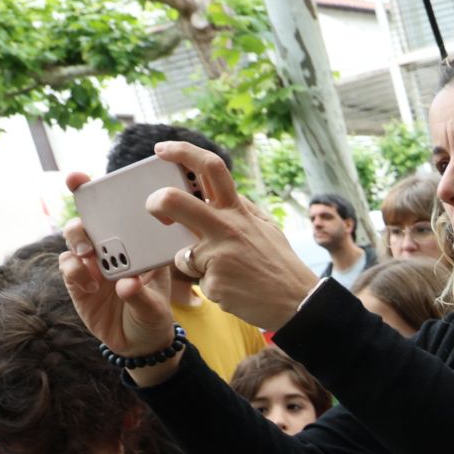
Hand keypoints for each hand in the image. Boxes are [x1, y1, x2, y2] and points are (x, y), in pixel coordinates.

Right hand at [57, 194, 176, 364]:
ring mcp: (92, 263)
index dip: (95, 191)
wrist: (140, 344)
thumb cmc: (155, 316)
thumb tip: (125, 285)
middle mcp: (112, 247)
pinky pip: (68, 266)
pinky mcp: (78, 281)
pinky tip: (90, 285)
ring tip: (90, 260)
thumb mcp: (157, 307)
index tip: (79, 178)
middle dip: (80, 217)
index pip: (115, 211)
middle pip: (87, 220)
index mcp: (136, 243)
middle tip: (88, 234)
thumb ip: (141, 295)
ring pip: (74, 240)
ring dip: (78, 244)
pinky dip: (74, 270)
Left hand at [131, 141, 320, 331]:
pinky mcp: (214, 282)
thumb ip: (243, 209)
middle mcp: (226, 227)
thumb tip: (219, 193)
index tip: (161, 151)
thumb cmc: (281, 266)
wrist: (298, 303)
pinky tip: (234, 289)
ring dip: (195, 264)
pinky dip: (211, 286)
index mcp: (239, 211)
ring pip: (182, 253)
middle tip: (154, 209)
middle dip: (155, 202)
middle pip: (174, 200)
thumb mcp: (268, 228)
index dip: (182, 152)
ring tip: (226, 273)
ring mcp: (218, 255)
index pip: (210, 167)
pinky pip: (198, 281)